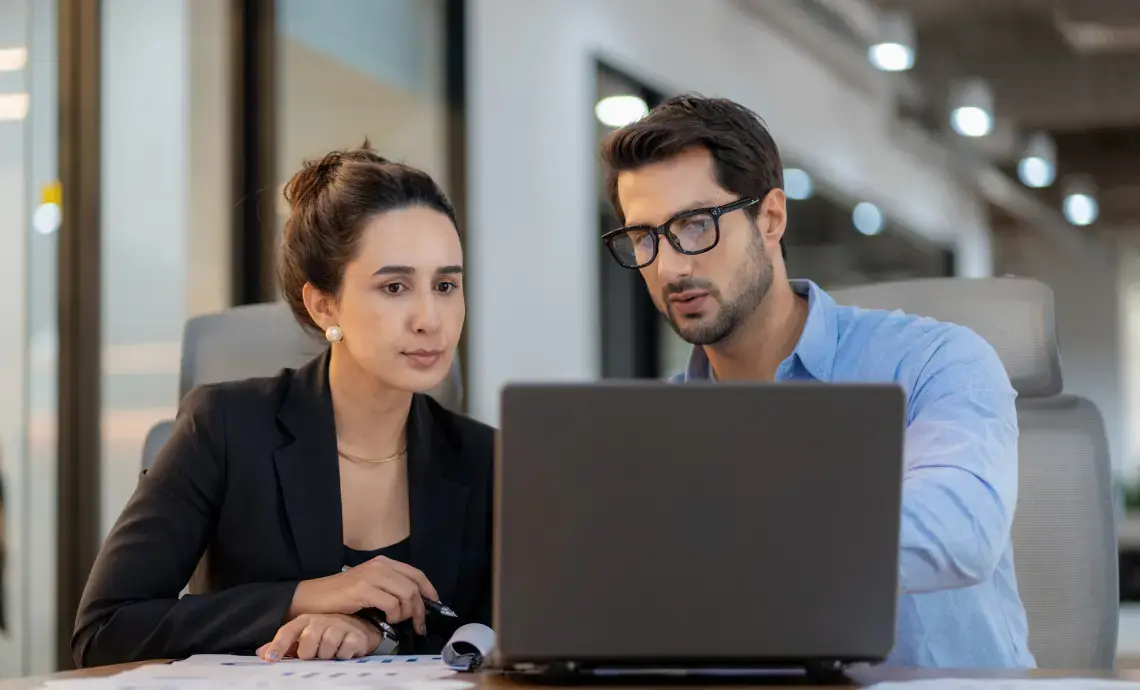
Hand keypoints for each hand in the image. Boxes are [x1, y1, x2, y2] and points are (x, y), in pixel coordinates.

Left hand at [258, 613, 381, 660]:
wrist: (360, 629)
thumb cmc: (327, 634)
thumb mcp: (305, 637)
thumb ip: (285, 646)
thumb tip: (261, 653)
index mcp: (305, 621)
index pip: (288, 631)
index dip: (278, 645)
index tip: (271, 659)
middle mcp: (322, 620)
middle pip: (308, 642)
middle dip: (309, 654)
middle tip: (315, 655)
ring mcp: (341, 626)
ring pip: (326, 649)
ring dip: (327, 657)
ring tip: (331, 653)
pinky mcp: (356, 635)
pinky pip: (344, 653)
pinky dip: (342, 657)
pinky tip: (344, 652)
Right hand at [287, 556, 438, 634]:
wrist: (313, 597)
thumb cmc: (342, 596)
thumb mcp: (370, 586)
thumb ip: (390, 588)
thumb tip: (415, 603)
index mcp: (384, 563)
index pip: (416, 573)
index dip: (429, 590)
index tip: (434, 604)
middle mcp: (380, 565)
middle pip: (414, 586)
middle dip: (420, 608)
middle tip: (417, 624)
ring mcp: (372, 576)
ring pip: (406, 594)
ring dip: (406, 613)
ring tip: (397, 621)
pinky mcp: (363, 589)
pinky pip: (391, 604)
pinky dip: (394, 615)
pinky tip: (386, 620)